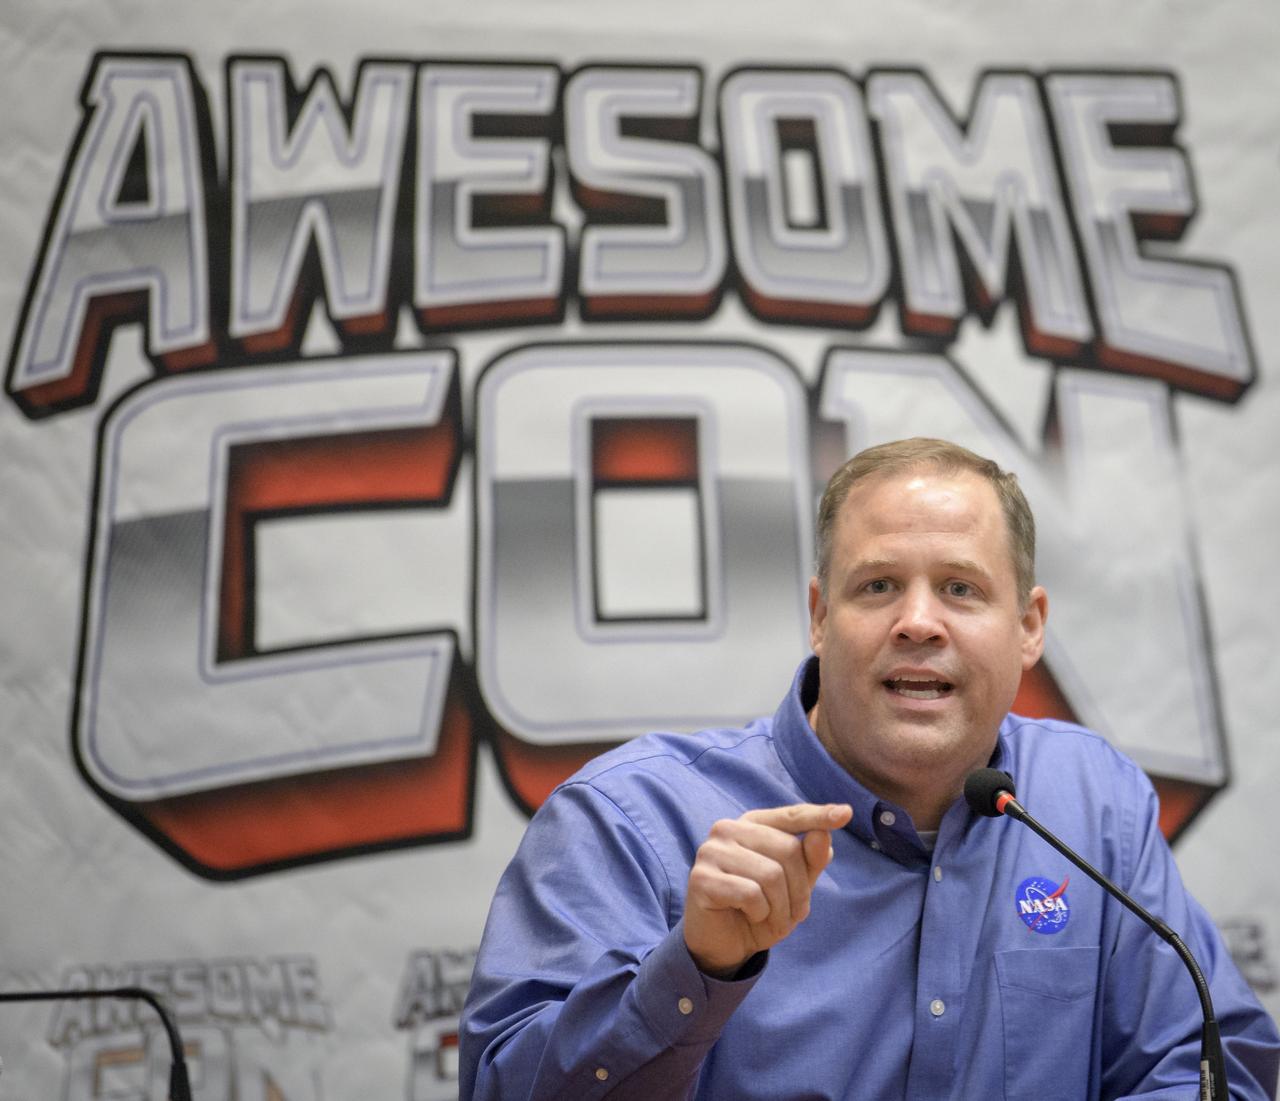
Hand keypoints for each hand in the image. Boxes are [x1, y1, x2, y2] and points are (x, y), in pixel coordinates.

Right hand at [684, 803, 852, 977]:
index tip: (846, 813)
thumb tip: (823, 835)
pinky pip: (750, 894)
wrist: (724, 944)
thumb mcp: (794, 888)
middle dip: (799, 891)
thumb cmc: (760, 910)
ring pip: (771, 875)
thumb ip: (809, 860)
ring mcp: (711, 851)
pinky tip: (750, 917)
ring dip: (781, 909)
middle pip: (788, 850)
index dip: (819, 816)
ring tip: (771, 919)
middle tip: (792, 914)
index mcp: (753, 824)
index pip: (792, 816)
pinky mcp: (701, 877)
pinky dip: (760, 914)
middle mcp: (729, 829)